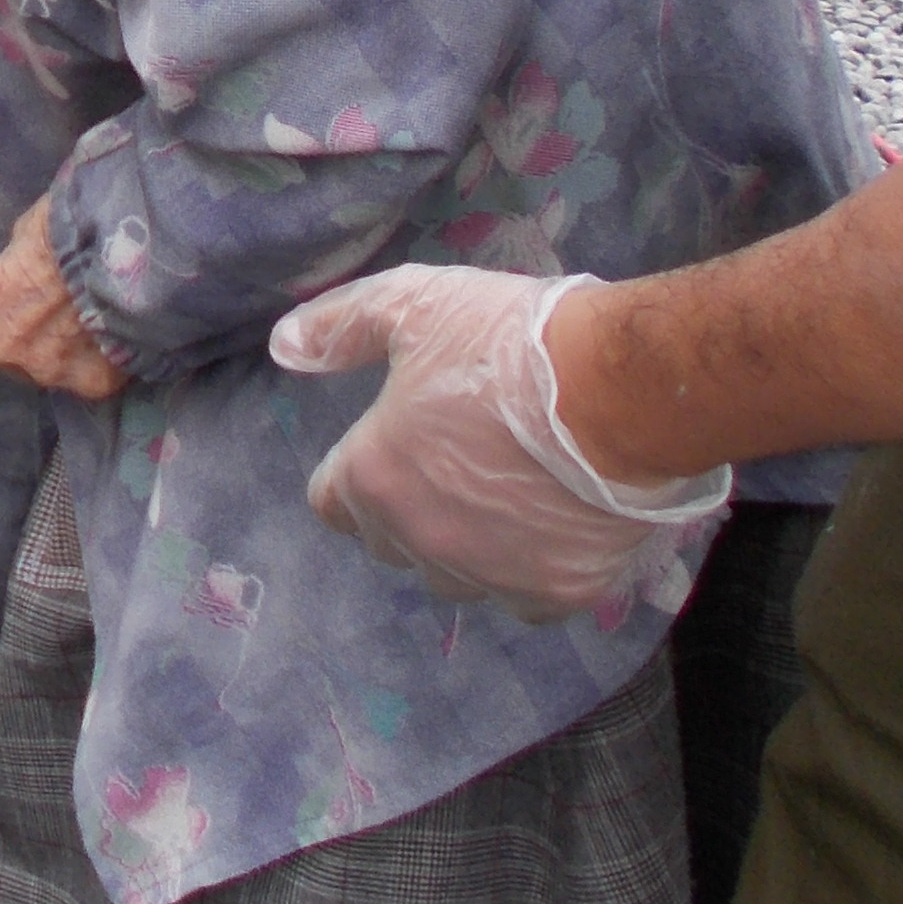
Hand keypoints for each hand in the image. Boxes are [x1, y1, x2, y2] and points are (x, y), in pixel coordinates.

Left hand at [0, 199, 127, 396]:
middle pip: (9, 359)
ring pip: (51, 370)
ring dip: (65, 351)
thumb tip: (23, 275)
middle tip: (56, 311)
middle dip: (28, 340)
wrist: (124, 245)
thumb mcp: (26, 233)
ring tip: (91, 320)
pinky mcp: (93, 382)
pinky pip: (93, 374)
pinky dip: (104, 359)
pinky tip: (117, 332)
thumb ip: (15, 267)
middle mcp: (6, 347)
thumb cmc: (68, 224)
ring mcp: (50, 370)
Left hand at [272, 265, 728, 622]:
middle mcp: (422, 539)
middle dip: (410, 508)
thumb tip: (283, 346)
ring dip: (468, 544)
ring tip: (507, 492)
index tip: (389, 446)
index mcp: (375, 477)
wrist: (619, 391)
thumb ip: (341, 327)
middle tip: (457, 459)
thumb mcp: (412, 304)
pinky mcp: (554, 593)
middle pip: (393, 541)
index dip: (356, 473)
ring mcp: (489, 575)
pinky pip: (525, 599)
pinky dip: (531, 571)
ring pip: (458, 576)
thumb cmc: (507, 341)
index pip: (333, 503)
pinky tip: (552, 527)